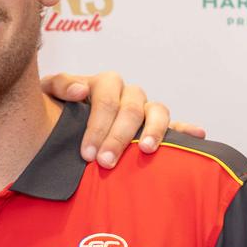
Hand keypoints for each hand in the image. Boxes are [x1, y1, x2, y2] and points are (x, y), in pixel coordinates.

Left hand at [40, 72, 205, 168]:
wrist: (60, 120)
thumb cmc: (56, 107)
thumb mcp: (48, 92)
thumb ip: (59, 86)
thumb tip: (80, 91)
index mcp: (104, 84)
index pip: (105, 100)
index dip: (96, 126)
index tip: (86, 153)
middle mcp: (127, 93)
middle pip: (130, 110)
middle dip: (117, 137)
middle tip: (105, 162)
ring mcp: (145, 108)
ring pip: (157, 111)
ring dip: (153, 131)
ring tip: (146, 150)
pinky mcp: (158, 125)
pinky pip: (177, 125)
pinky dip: (188, 129)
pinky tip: (199, 135)